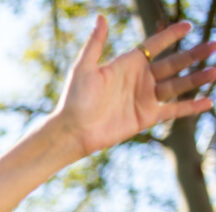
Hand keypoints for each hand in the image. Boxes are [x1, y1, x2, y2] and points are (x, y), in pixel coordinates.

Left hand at [56, 16, 215, 156]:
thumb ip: (96, 43)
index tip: (187, 25)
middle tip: (213, 45)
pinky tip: (208, 101)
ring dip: (197, 78)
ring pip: (177, 85)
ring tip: (215, 71)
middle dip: (193, 55)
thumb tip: (101, 17)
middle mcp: (139, 79)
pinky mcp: (147, 116)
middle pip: (172, 64)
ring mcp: (145, 97)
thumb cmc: (75, 99)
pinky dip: (191, 107)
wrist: (74, 131)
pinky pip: (174, 110)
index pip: (154, 45)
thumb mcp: (84, 68)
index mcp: (126, 64)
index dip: (170, 35)